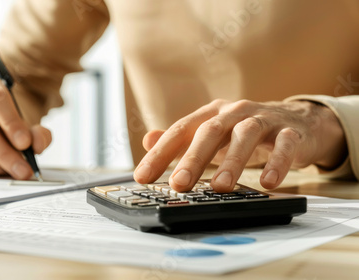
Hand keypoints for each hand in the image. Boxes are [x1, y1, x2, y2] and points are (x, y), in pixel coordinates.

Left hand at [134, 99, 346, 191]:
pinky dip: (277, 163)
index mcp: (211, 114)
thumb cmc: (244, 131)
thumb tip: (148, 140)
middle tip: (178, 184)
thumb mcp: (211, 133)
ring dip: (232, 161)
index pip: (180, 131)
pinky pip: (284, 145)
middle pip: (210, 131)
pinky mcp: (290, 132)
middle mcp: (234, 112)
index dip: (160, 153)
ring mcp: (263, 120)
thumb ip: (181, 138)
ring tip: (221, 187)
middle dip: (192, 158)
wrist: (297, 121)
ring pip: (245, 135)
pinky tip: (268, 183)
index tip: (142, 177)